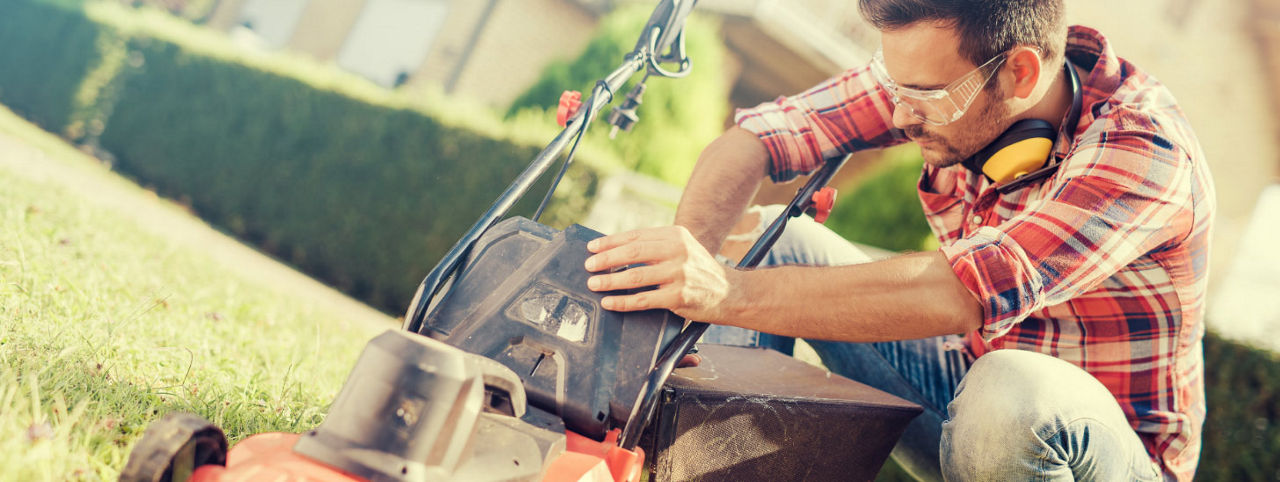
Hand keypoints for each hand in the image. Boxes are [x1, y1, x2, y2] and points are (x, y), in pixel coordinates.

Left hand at [584, 226, 734, 321]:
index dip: (610, 242)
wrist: (730, 293)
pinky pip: (642, 299)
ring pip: (634, 276)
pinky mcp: (678, 297)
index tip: (592, 248)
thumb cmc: (699, 270)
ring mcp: (679, 274)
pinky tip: (609, 302)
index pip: (636, 236)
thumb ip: (657, 245)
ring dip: (609, 281)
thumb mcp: (683, 248)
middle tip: (589, 266)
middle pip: (633, 252)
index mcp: (676, 235)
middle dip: (605, 259)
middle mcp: (678, 251)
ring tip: (594, 284)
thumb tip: (617, 249)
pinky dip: (622, 302)